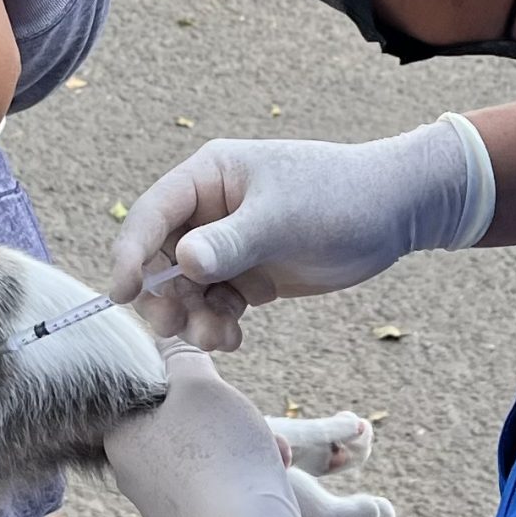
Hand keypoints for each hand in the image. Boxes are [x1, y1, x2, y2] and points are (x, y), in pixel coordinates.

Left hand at [105, 352, 392, 516]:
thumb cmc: (221, 453)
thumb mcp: (200, 385)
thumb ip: (180, 358)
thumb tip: (165, 344)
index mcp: (120, 440)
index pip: (145, 392)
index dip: (186, 382)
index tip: (213, 386)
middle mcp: (130, 479)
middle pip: (179, 426)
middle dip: (221, 417)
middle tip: (249, 420)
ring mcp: (159, 512)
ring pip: (202, 459)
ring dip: (238, 447)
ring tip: (271, 451)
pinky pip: (214, 493)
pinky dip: (240, 481)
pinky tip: (266, 479)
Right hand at [111, 119, 493, 351]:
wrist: (394, 213)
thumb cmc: (339, 198)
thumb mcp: (284, 218)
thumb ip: (232, 241)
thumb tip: (182, 261)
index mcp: (208, 178)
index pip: (153, 215)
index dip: (130, 253)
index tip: (121, 294)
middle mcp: (210, 211)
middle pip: (160, 259)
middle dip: (163, 296)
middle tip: (176, 327)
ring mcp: (229, 245)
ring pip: (186, 290)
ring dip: (192, 318)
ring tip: (220, 337)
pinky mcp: (249, 274)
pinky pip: (215, 305)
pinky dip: (217, 325)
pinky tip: (235, 338)